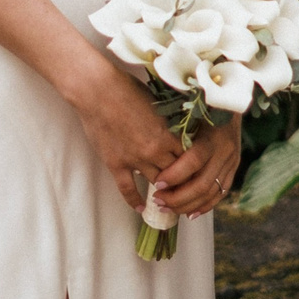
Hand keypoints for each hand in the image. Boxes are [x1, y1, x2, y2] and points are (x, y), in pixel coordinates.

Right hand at [71, 63, 185, 211]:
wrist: (99, 91)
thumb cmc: (130, 90)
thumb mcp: (160, 106)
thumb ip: (172, 124)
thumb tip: (185, 132)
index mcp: (169, 135)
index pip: (191, 159)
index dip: (196, 167)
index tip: (199, 171)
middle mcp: (155, 151)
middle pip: (177, 175)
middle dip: (184, 183)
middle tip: (188, 189)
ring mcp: (135, 160)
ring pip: (157, 184)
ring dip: (164, 192)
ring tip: (169, 198)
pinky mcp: (116, 164)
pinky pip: (127, 189)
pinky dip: (134, 200)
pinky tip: (141, 208)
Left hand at [152, 115, 242, 218]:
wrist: (230, 98)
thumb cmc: (200, 105)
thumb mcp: (188, 114)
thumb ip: (176, 133)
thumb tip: (153, 154)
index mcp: (212, 136)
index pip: (193, 162)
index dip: (174, 175)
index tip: (157, 183)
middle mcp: (225, 150)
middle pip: (202, 183)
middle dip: (178, 197)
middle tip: (158, 200)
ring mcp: (232, 160)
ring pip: (211, 192)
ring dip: (188, 204)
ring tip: (168, 207)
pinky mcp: (234, 166)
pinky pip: (221, 193)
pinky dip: (206, 206)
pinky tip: (190, 213)